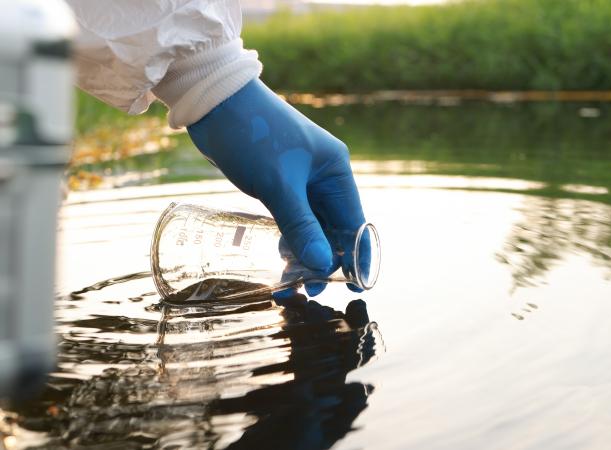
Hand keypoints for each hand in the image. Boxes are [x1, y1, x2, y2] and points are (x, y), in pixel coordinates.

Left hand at [187, 79, 365, 296]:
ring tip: (290, 280)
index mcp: (335, 170)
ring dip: (304, 252)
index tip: (353, 286)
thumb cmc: (252, 136)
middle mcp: (324, 175)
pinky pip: (292, 218)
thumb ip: (301, 226)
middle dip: (324, 259)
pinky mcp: (279, 182)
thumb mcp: (278, 185)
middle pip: (334, 227)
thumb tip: (323, 265)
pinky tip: (280, 258)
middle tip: (308, 288)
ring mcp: (301, 179)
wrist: (214, 102)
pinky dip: (289, 238)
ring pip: (312, 226)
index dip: (356, 255)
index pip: (355, 221)